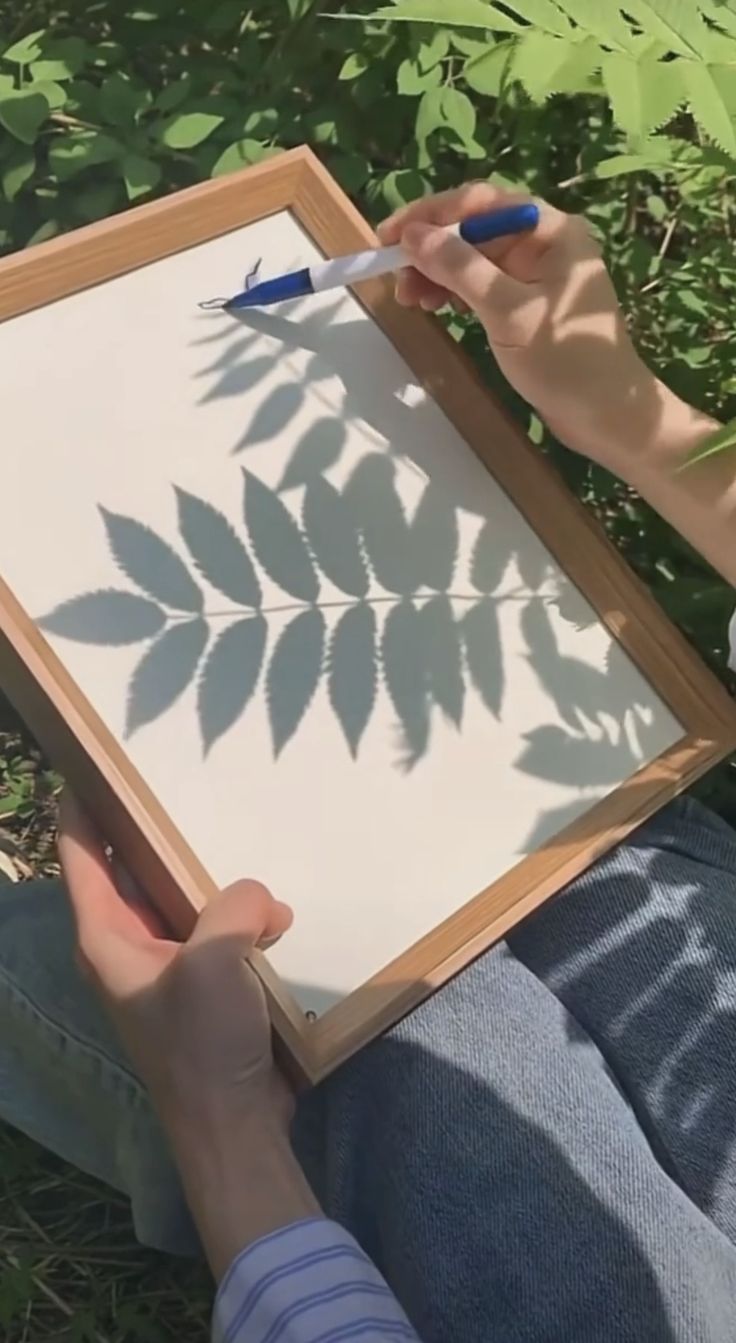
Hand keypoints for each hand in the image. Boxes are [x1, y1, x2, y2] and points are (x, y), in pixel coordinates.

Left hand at [57, 792, 292, 1135]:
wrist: (234, 1124)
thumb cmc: (203, 1044)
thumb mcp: (217, 961)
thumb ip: (234, 906)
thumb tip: (263, 901)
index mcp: (107, 938)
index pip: (83, 857)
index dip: (81, 809)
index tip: (88, 766)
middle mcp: (128, 947)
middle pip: (131, 871)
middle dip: (152, 832)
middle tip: (174, 782)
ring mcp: (166, 966)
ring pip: (179, 899)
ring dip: (207, 878)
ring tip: (236, 838)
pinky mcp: (202, 985)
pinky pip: (215, 930)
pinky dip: (240, 917)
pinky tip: (277, 914)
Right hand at [378, 181, 655, 468]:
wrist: (607, 415)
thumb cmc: (565, 360)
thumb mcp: (508, 311)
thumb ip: (460, 269)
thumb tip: (414, 236)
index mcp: (550, 230)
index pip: (479, 204)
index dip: (430, 215)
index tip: (389, 238)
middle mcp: (544, 243)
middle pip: (474, 229)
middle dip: (430, 249)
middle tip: (394, 276)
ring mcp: (537, 275)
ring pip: (474, 259)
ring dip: (438, 273)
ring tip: (410, 299)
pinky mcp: (528, 305)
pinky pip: (483, 285)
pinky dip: (456, 292)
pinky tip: (435, 306)